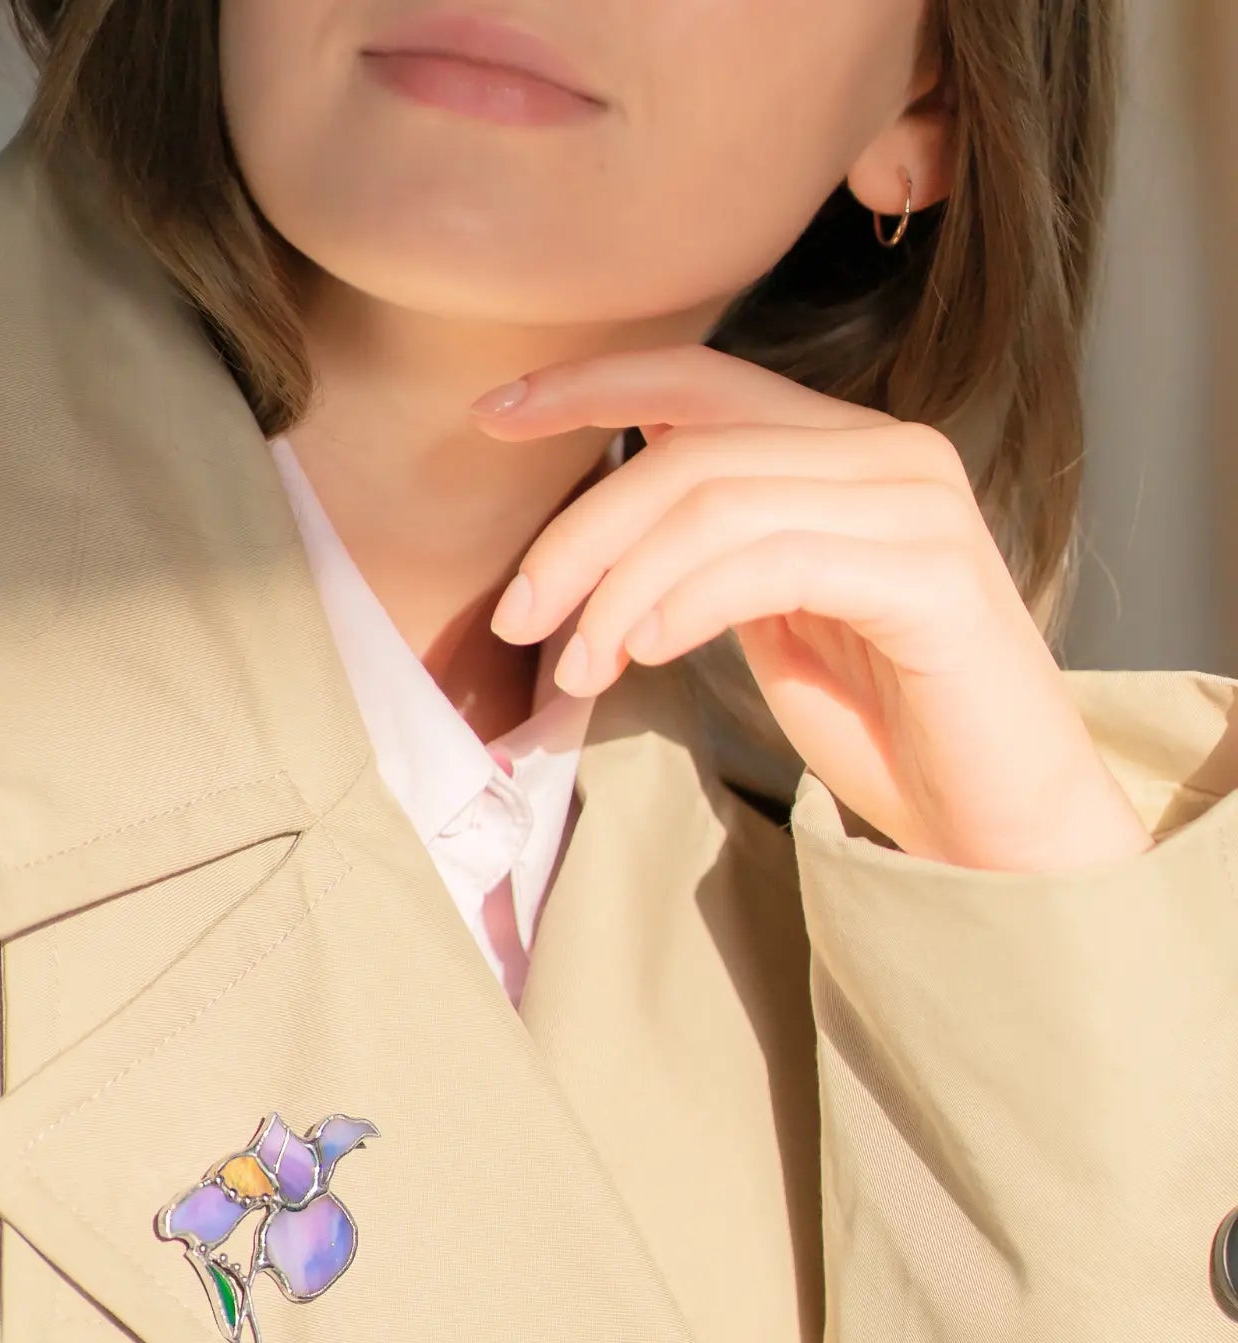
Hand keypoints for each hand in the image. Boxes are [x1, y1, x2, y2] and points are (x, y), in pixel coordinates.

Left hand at [468, 344, 1153, 871]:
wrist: (992, 816)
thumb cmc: (880, 722)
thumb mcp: (767, 617)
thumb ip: (704, 557)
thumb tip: (587, 546)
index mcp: (839, 452)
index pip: (699, 383)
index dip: (589, 386)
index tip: (493, 416)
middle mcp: (885, 454)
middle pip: (690, 449)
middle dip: (580, 531)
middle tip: (516, 616)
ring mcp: (915, 506)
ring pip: (719, 501)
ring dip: (620, 587)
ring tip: (578, 668)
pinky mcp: (931, 574)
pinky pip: (774, 561)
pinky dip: (688, 602)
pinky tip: (643, 652)